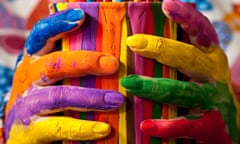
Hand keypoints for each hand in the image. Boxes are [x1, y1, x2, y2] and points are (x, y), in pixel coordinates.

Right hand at [4, 8, 123, 143]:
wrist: (20, 131)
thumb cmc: (45, 95)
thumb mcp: (53, 75)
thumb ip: (70, 62)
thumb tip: (106, 51)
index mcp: (34, 61)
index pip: (40, 36)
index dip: (58, 24)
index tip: (80, 17)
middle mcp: (28, 79)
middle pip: (53, 65)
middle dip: (84, 62)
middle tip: (112, 64)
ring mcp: (28, 104)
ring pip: (58, 96)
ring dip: (90, 97)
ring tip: (116, 100)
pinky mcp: (32, 130)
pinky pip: (60, 127)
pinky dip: (83, 128)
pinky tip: (104, 129)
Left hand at [121, 0, 239, 142]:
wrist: (231, 123)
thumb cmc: (204, 89)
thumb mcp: (197, 68)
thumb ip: (176, 56)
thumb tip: (137, 41)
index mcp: (209, 55)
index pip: (200, 31)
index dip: (186, 16)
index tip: (167, 4)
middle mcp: (213, 73)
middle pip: (188, 57)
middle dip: (161, 48)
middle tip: (135, 42)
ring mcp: (213, 99)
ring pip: (183, 91)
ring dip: (155, 87)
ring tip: (130, 84)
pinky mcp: (210, 125)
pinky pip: (186, 124)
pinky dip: (165, 126)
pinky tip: (145, 125)